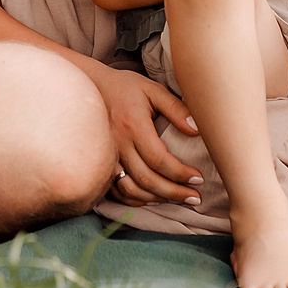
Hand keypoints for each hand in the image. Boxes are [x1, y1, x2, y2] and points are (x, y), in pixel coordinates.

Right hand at [88, 66, 203, 207]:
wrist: (90, 87)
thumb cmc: (125, 88)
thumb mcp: (153, 90)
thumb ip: (176, 108)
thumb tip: (197, 129)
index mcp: (133, 126)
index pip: (159, 159)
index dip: (180, 173)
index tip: (198, 179)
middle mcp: (118, 145)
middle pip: (147, 179)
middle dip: (174, 192)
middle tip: (195, 198)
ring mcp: (107, 157)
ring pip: (131, 189)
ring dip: (156, 199)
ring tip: (177, 200)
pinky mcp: (101, 163)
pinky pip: (116, 190)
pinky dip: (135, 199)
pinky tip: (151, 199)